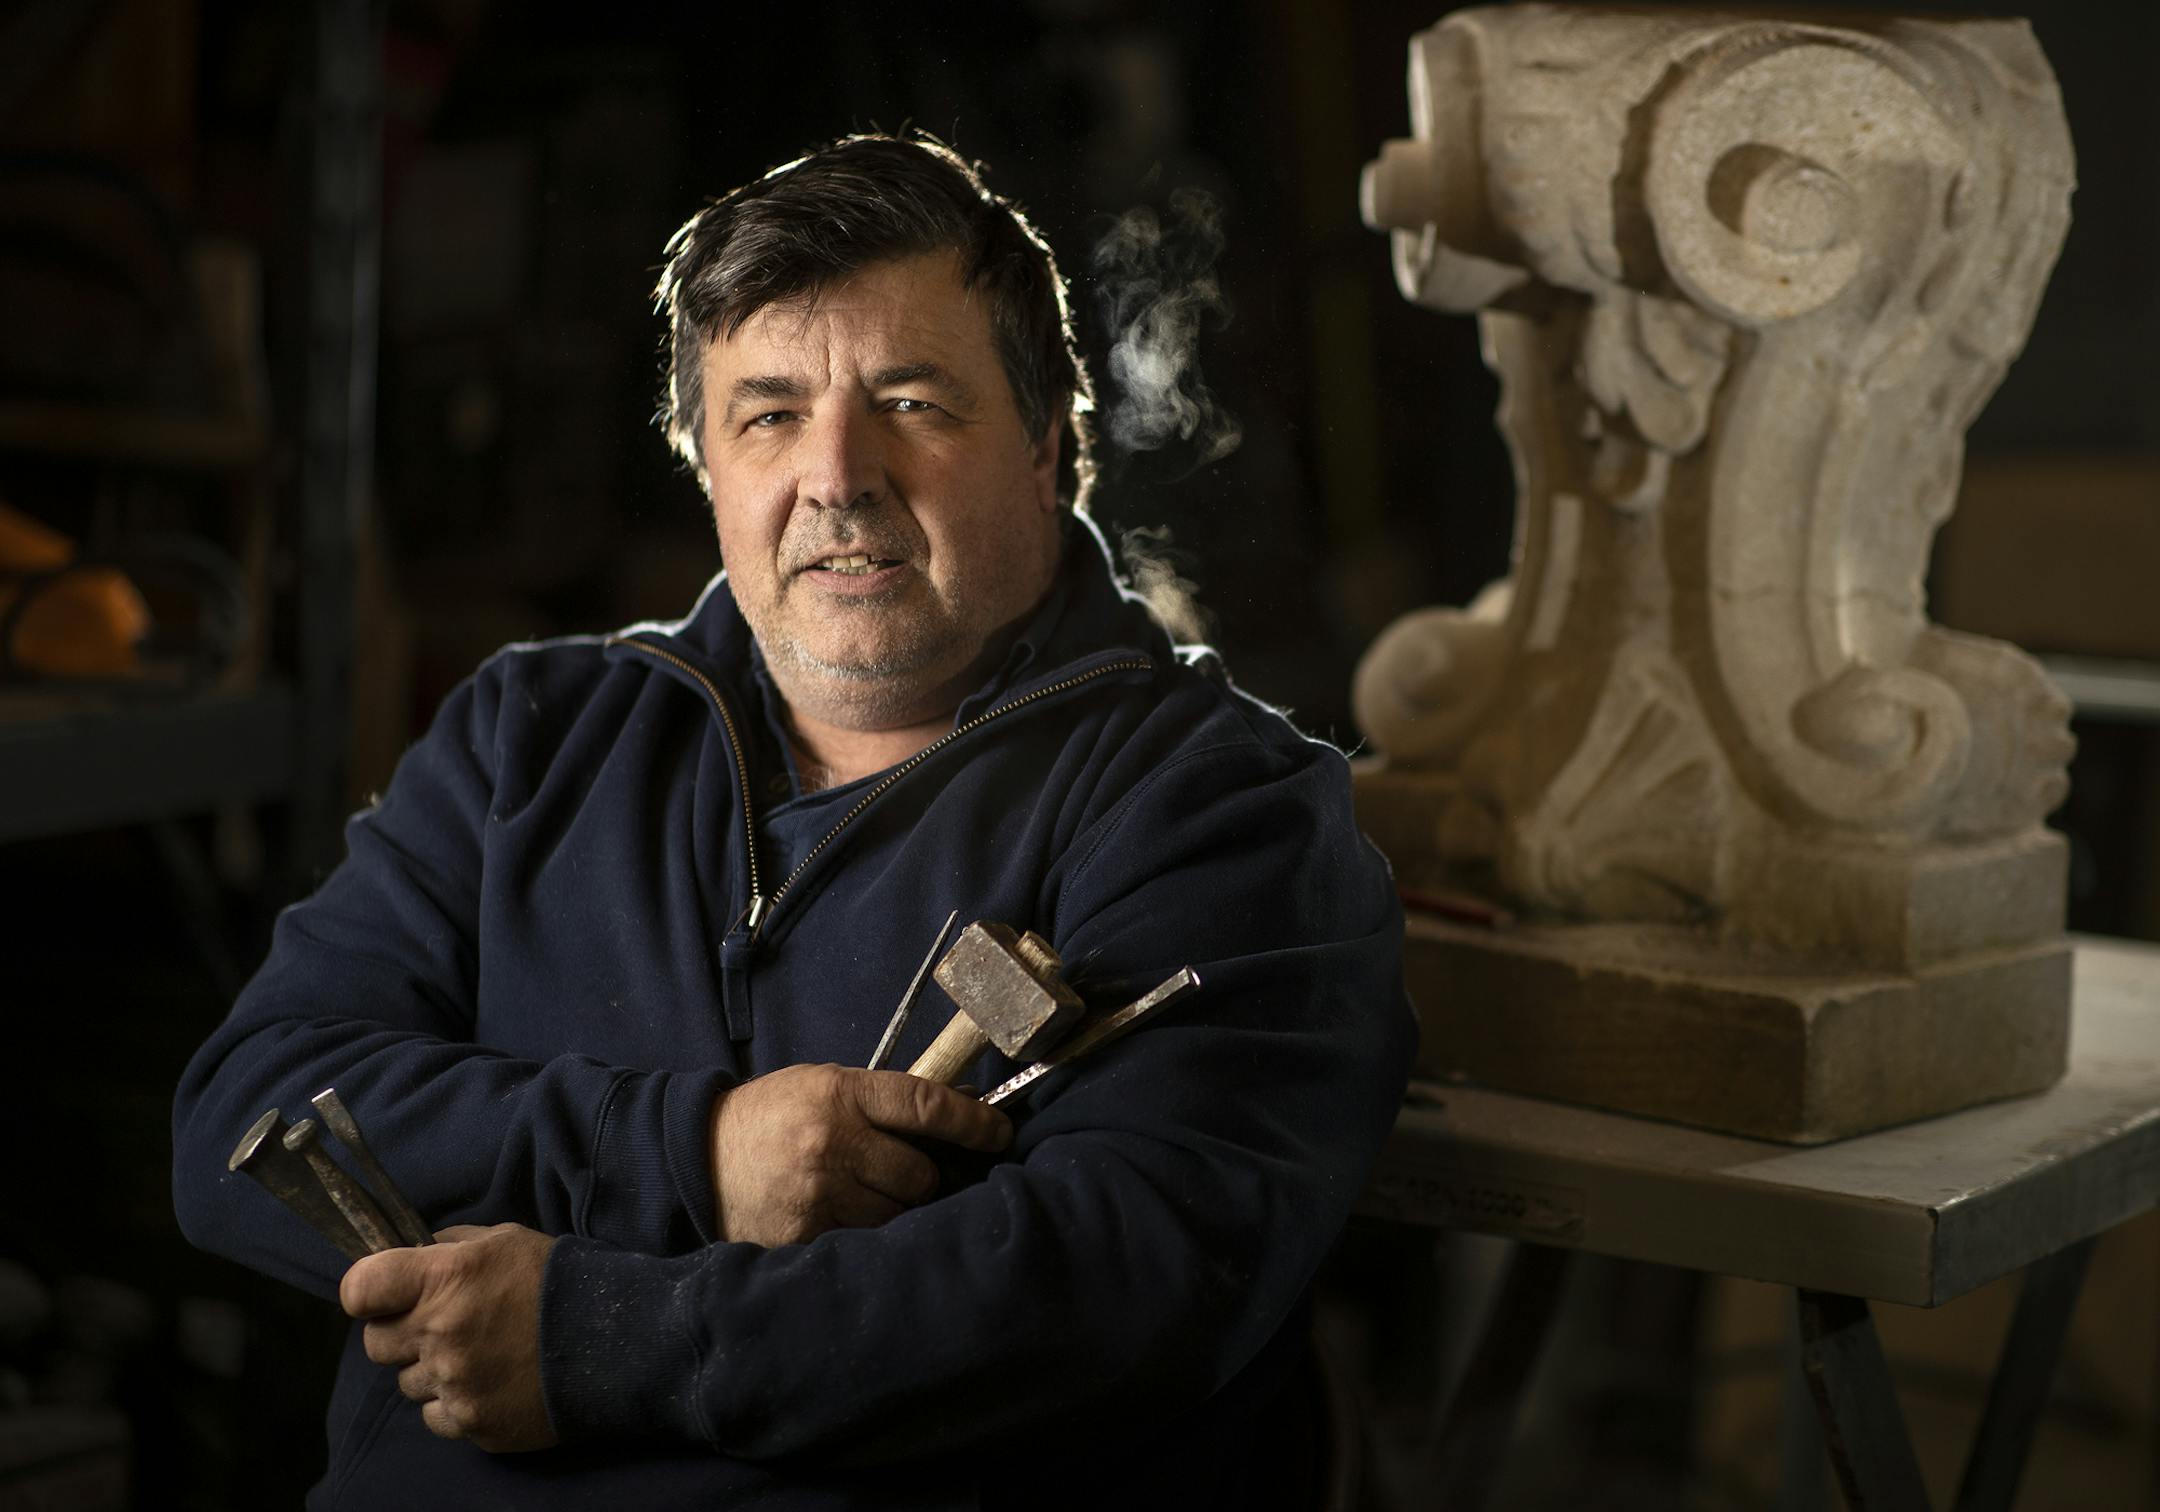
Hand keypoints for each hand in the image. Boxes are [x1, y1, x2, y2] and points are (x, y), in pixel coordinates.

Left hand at [341, 1223, 557, 1451]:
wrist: (614, 1338)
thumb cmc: (557, 1280)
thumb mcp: (505, 1240)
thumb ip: (452, 1246)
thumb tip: (416, 1254)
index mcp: (445, 1278)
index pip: (358, 1290)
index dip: (368, 1293)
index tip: (386, 1295)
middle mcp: (441, 1332)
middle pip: (376, 1344)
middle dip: (402, 1333)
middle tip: (441, 1325)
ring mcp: (455, 1383)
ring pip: (407, 1383)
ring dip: (431, 1370)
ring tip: (478, 1355)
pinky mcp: (472, 1422)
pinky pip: (434, 1417)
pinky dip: (454, 1403)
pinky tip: (489, 1383)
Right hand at [709, 1064, 1011, 1246]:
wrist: (696, 1157)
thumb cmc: (771, 1116)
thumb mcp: (823, 1086)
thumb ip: (882, 1100)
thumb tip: (959, 1112)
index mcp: (841, 1094)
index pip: (927, 1105)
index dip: (974, 1123)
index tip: (1002, 1135)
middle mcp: (833, 1142)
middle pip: (920, 1175)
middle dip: (921, 1177)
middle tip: (904, 1172)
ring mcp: (818, 1193)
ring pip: (897, 1215)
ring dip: (893, 1208)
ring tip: (862, 1193)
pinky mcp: (804, 1236)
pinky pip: (862, 1241)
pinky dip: (862, 1232)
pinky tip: (838, 1215)